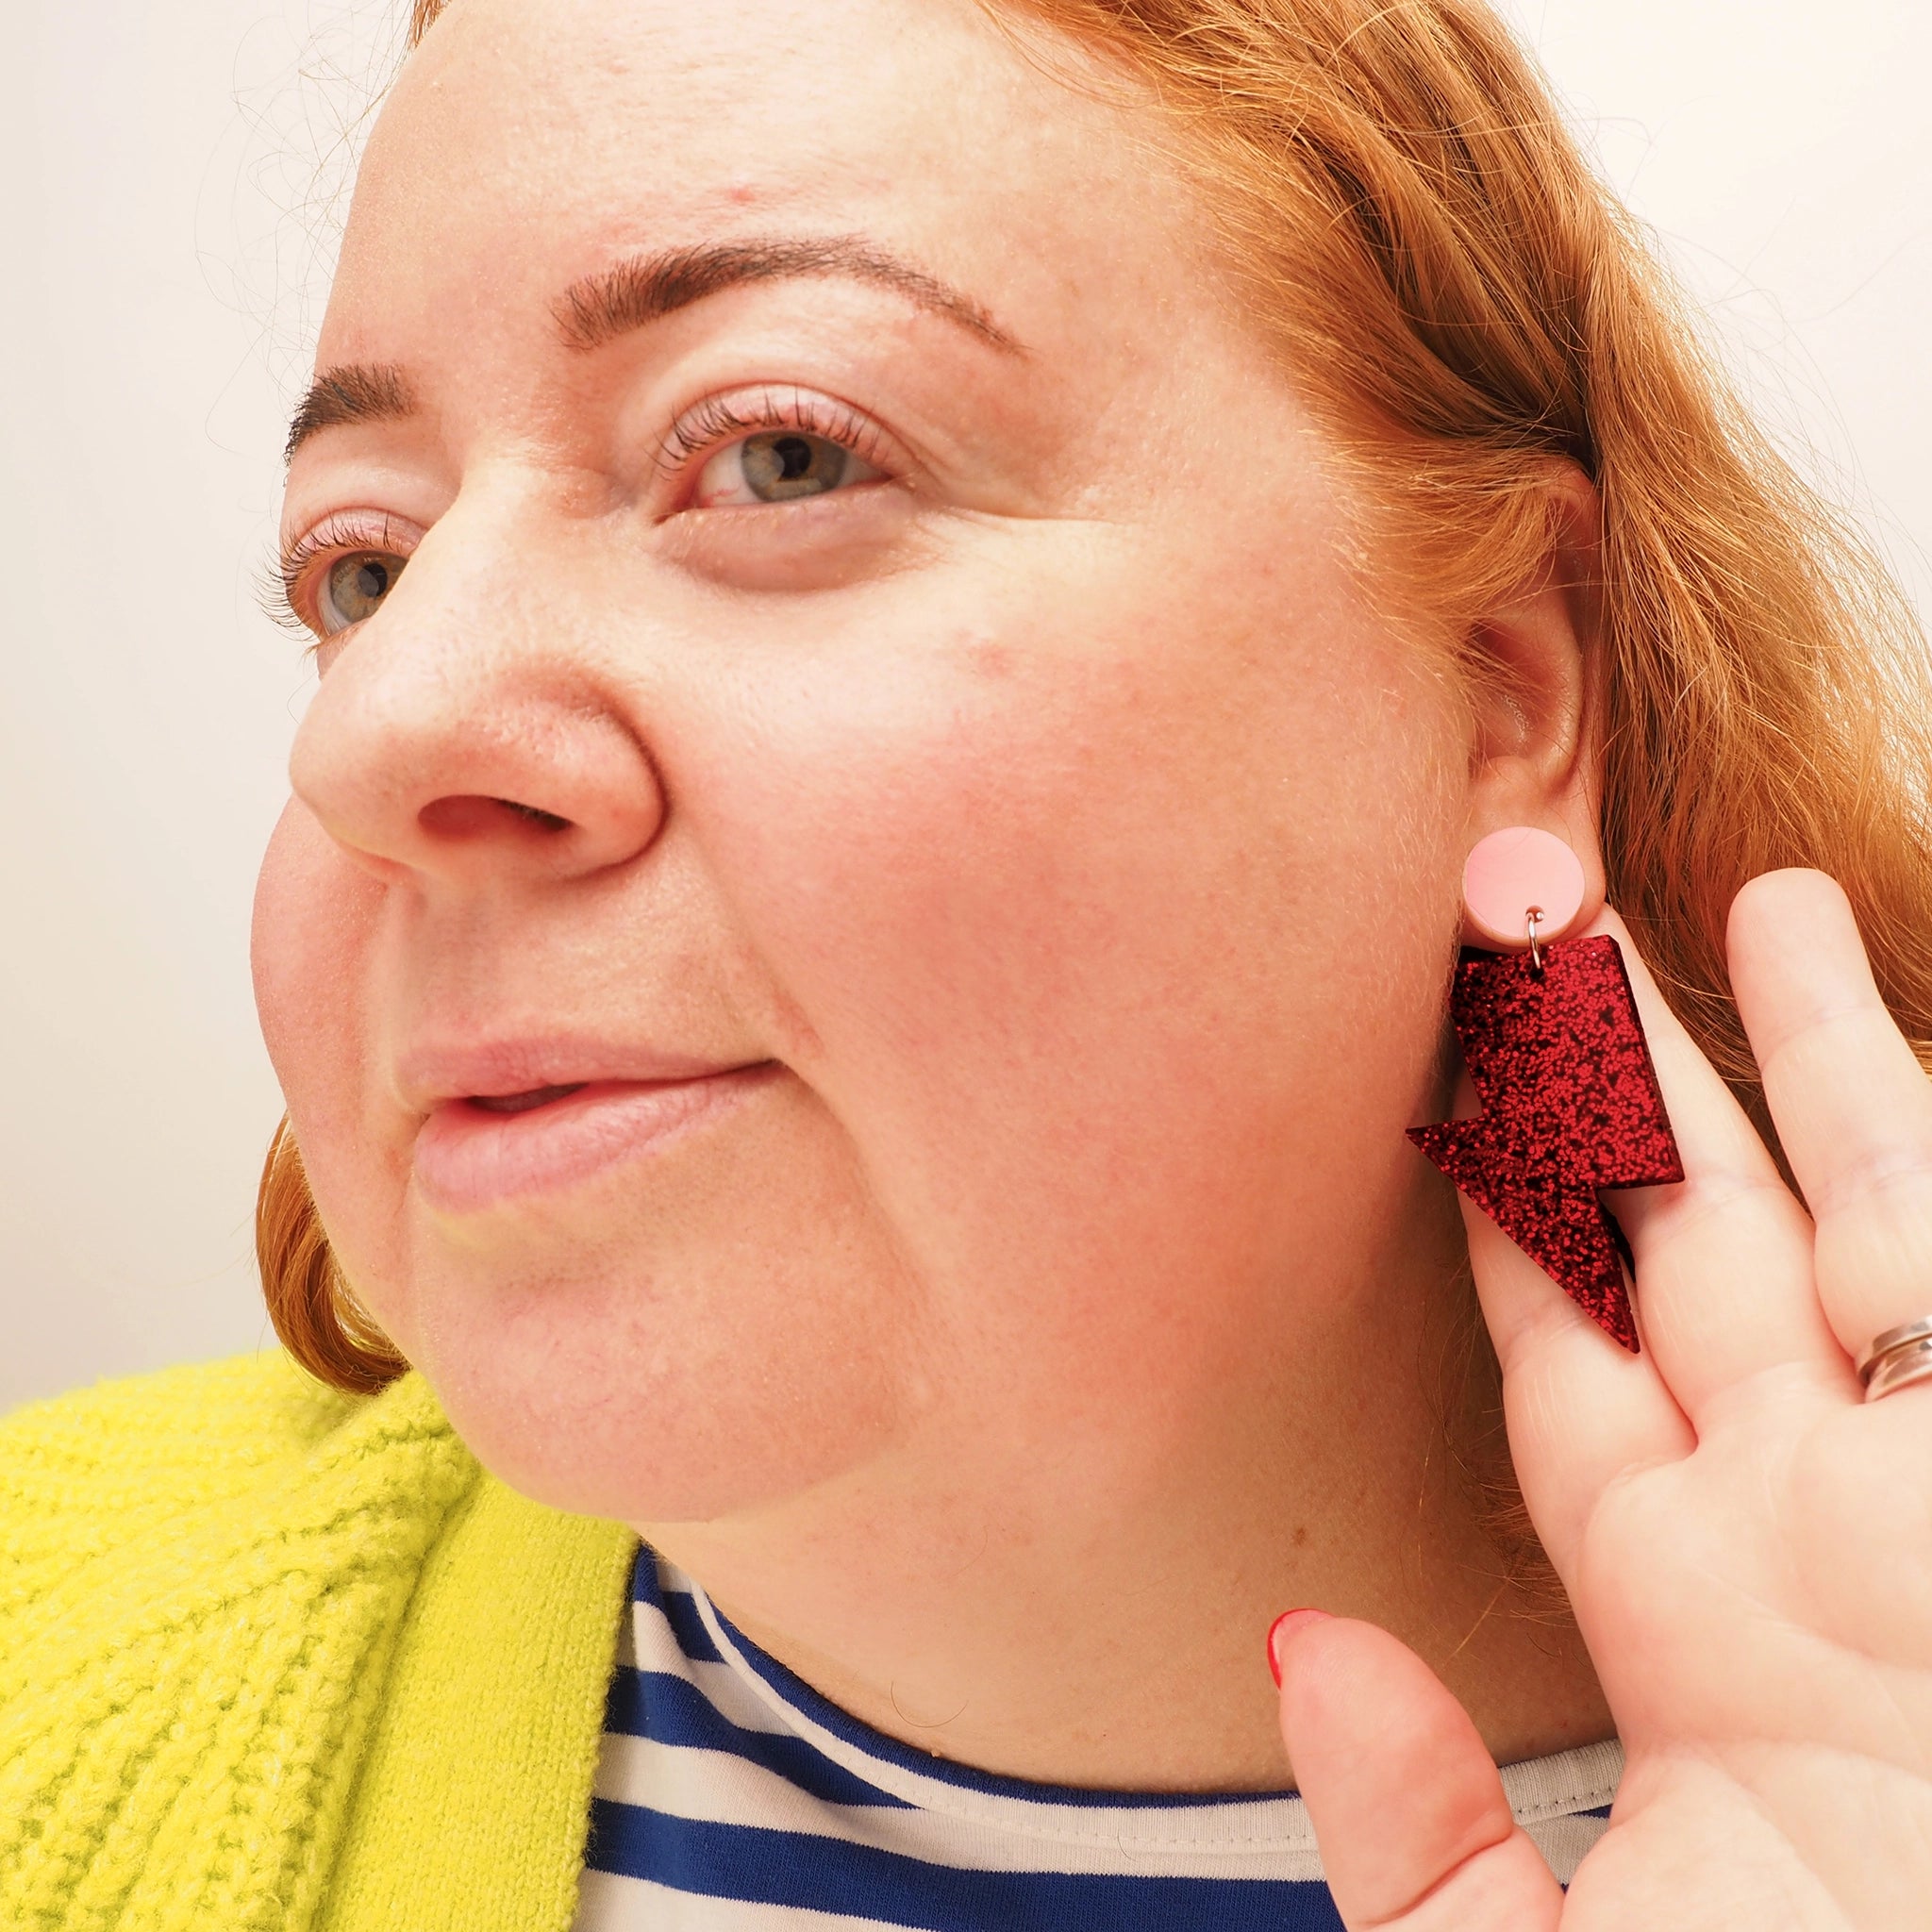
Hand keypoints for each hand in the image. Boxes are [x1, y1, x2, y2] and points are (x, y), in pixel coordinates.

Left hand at [1271, 870, 1931, 1929]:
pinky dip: (1898, 1113)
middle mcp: (1822, 1521)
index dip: (1507, 1209)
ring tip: (1712, 893)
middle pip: (1689, 1235)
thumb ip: (1420, 1829)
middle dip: (1616, 1079)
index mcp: (1695, 1619)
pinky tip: (1838, 984)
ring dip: (1782, 1046)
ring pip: (1842, 1201)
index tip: (1440, 1087)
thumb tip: (1303, 1657)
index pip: (1573, 1352)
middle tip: (1533, 925)